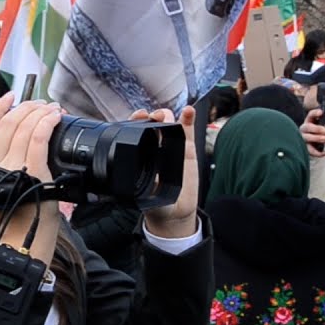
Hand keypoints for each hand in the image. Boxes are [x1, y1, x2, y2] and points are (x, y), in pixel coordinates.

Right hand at [0, 94, 62, 262]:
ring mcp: (13, 165)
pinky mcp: (34, 170)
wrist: (21, 240)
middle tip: (39, 103)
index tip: (10, 97)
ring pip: (26, 126)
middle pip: (8, 123)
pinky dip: (48, 122)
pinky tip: (55, 117)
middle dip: (26, 107)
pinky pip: (39, 137)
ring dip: (41, 112)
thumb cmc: (10, 216)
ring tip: (52, 109)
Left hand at [138, 106, 198, 239]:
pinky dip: (188, 118)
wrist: (174, 213)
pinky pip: (187, 130)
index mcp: (141, 154)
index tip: (137, 116)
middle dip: (152, 116)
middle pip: (153, 123)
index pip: (136, 132)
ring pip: (169, 123)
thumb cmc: (156, 203)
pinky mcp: (188, 149)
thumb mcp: (146, 196)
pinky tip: (188, 111)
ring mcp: (172, 146)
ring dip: (166, 115)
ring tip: (165, 117)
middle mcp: (156, 147)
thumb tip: (142, 176)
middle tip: (152, 117)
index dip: (136, 120)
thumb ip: (145, 186)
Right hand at [300, 109, 324, 157]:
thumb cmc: (324, 135)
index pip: (311, 115)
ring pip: (306, 138)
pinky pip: (310, 150)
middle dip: (316, 128)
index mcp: (310, 121)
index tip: (321, 112)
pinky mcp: (305, 148)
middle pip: (307, 127)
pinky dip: (317, 152)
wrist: (320, 146)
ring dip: (316, 138)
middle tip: (324, 131)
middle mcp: (305, 129)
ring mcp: (303, 138)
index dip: (315, 113)